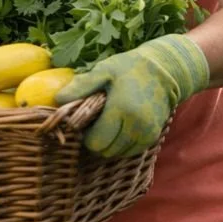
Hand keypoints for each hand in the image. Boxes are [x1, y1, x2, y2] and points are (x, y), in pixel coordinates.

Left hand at [54, 35, 208, 157]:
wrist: (165, 70)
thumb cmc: (130, 68)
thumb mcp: (103, 71)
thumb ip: (81, 87)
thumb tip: (57, 100)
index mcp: (122, 110)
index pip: (96, 141)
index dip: (86, 134)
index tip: (85, 121)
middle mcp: (137, 127)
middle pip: (106, 151)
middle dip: (96, 140)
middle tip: (95, 122)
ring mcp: (147, 134)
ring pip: (118, 153)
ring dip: (109, 143)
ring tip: (108, 123)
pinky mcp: (153, 137)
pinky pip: (130, 150)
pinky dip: (121, 143)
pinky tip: (120, 126)